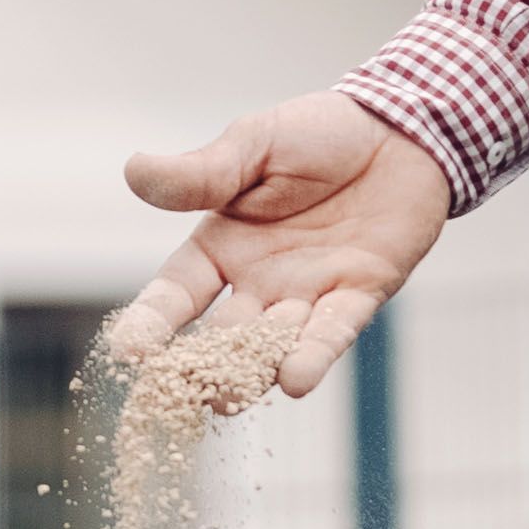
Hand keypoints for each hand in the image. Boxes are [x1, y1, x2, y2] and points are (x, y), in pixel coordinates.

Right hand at [110, 93, 459, 396]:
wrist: (401, 128)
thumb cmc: (319, 132)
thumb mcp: (253, 144)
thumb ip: (202, 173)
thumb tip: (133, 172)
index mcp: (222, 246)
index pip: (176, 294)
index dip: (152, 321)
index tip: (127, 352)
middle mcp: (260, 281)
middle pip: (223, 336)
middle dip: (203, 366)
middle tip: (184, 392)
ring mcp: (309, 294)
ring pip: (274, 345)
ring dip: (253, 374)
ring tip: (229, 399)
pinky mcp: (359, 295)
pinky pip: (333, 332)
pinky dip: (314, 355)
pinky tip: (295, 380)